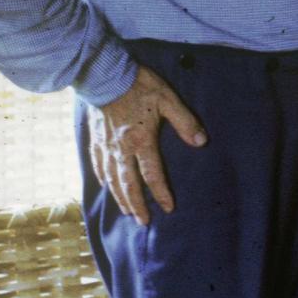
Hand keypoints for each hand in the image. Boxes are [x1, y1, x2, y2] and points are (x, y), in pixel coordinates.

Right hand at [87, 64, 206, 225]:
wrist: (104, 74)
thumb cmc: (139, 85)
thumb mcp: (168, 100)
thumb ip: (185, 122)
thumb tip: (201, 142)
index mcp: (141, 141)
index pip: (152, 175)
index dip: (160, 193)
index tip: (168, 208)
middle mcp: (121, 149)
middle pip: (128, 184)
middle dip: (137, 205)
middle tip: (143, 222)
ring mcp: (106, 146)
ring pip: (112, 179)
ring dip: (120, 197)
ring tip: (127, 211)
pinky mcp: (95, 139)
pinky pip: (98, 165)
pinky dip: (104, 180)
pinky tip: (107, 186)